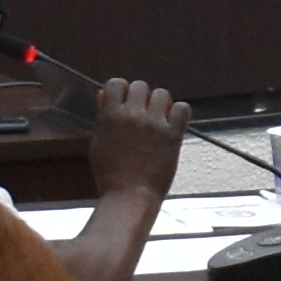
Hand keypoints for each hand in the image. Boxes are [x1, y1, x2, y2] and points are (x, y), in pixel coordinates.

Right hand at [86, 77, 187, 203]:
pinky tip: (171, 125)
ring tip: (157, 120)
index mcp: (111, 115)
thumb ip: (102, 116)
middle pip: (141, 86)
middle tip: (141, 115)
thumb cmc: (110, 174)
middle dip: (141, 98)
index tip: (125, 103)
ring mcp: (154, 124)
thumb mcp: (98, 142)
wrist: (129, 197)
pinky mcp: (172, 135)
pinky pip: (182, 109)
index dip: (122, 91)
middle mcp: (133, 115)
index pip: (117, 83)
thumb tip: (102, 94)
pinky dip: (178, 113)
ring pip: (162, 94)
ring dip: (160, 104)